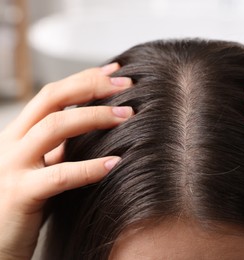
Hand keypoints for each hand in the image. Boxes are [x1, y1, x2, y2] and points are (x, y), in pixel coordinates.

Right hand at [0, 63, 132, 258]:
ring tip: (128, 116)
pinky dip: (89, 167)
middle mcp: (10, 145)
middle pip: (50, 99)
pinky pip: (58, 175)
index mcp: (16, 136)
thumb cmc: (24, 210)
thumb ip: (60, 150)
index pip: (50, 94)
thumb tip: (98, 125)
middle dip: (91, 86)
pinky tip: (115, 163)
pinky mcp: (19, 195)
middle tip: (128, 84)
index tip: (116, 71)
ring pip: (53, 128)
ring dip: (94, 117)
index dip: (83, 79)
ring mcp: (11, 168)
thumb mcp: (42, 170)